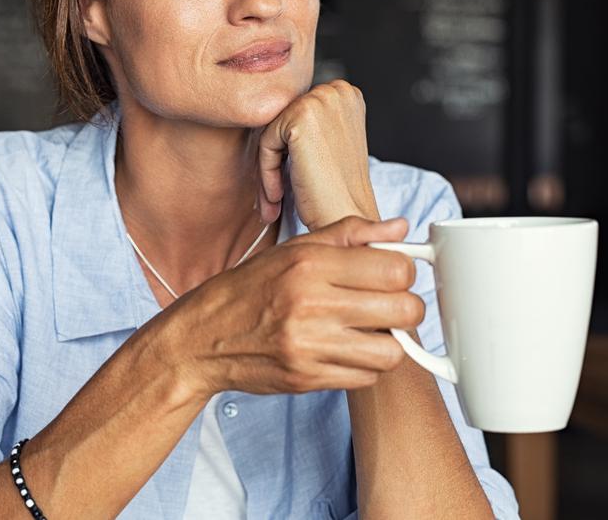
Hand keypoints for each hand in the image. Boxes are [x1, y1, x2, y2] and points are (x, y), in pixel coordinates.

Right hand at [167, 216, 424, 396]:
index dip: (403, 272)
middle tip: (387, 305)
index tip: (391, 276)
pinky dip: (363, 366)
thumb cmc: (250, 288)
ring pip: (392, 351)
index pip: (395, 269)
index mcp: (309, 263)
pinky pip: (366, 378)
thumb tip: (399, 228)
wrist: (202, 337)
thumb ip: (349, 234)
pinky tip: (344, 350)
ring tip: (367, 331)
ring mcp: (309, 345)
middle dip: (405, 307)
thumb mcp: (294, 249)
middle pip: (404, 309)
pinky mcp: (307, 378)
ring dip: (387, 342)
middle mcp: (310, 303)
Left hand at [256, 80, 378, 229]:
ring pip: (272, 133)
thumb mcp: (328, 143)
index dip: (289, 151)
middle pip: (282, 121)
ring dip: (269, 169)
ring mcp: (320, 100)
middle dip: (277, 159)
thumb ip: (309, 122)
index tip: (289, 179)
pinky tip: (278, 196)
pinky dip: (267, 173)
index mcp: (346, 93)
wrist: (347, 217)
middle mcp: (337, 90)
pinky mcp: (301, 117)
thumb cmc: (338, 190)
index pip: (296, 113)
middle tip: (276, 196)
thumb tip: (269, 112)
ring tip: (275, 200)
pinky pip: (266, 143)